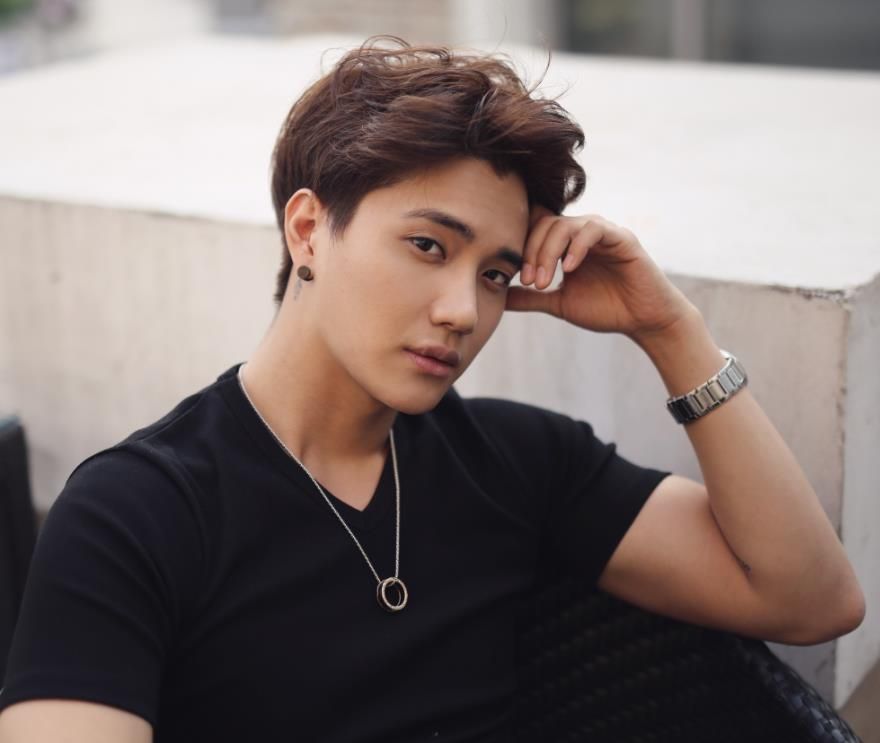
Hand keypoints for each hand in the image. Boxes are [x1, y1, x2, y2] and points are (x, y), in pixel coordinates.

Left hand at [506, 205, 697, 342]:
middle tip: (528, 282)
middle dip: (531, 252)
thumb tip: (498, 298)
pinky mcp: (621, 237)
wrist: (643, 320)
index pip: (535, 228)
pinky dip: (577, 247)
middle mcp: (582, 233)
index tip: (515, 278)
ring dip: (548, 252)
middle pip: (545, 224)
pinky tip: (569, 269)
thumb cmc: (605, 309)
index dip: (521, 246)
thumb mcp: (558, 303)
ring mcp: (601, 232)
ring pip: (565, 225)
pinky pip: (593, 229)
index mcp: (566, 244)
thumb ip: (529, 298)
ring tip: (543, 281)